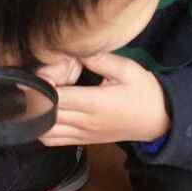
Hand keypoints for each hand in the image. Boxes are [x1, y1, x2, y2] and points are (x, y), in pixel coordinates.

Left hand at [39, 51, 169, 146]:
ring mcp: (82, 134)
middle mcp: (85, 121)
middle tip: (33, 83)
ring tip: (38, 99)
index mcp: (95, 103)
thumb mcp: (127, 70)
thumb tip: (76, 49)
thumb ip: (100, 59)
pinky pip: (52, 141)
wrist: (159, 120)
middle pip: (45, 115)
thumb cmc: (143, 92)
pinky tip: (42, 114)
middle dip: (34, 99)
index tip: (35, 74)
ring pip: (44, 131)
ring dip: (35, 116)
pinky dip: (40, 129)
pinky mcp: (82, 140)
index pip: (57, 99)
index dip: (40, 88)